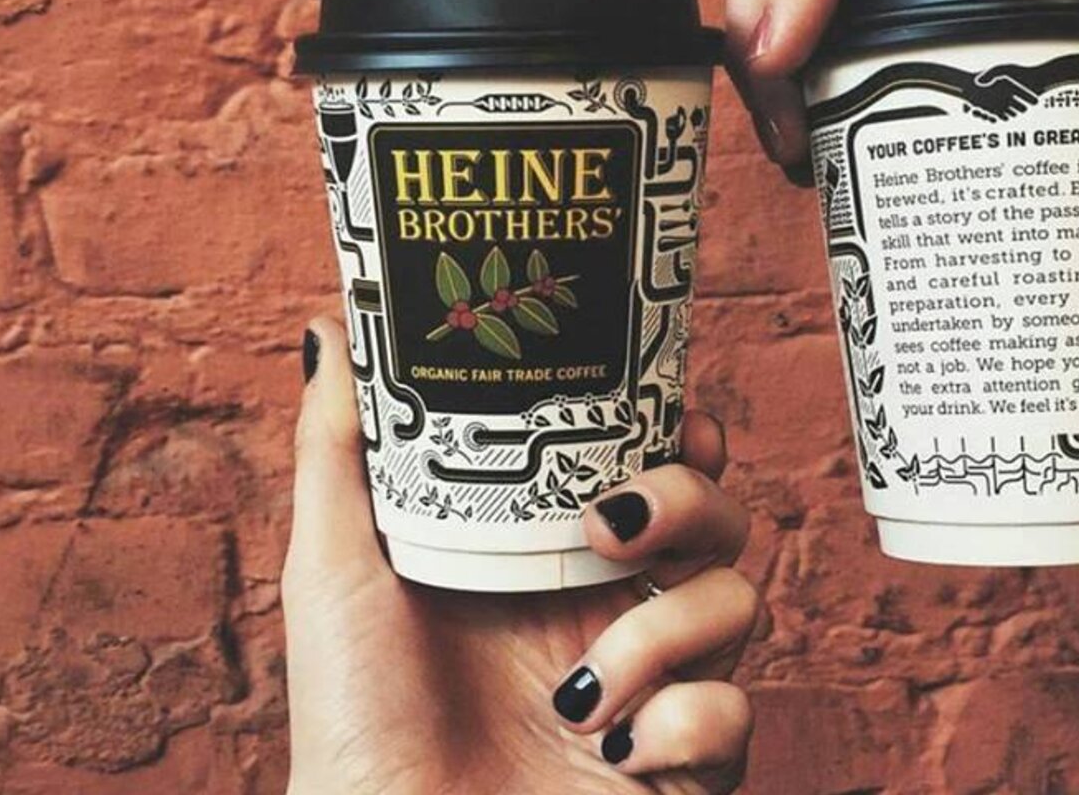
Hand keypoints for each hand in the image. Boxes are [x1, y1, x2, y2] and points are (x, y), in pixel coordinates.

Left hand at [283, 318, 757, 794]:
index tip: (674, 415)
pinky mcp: (680, 762)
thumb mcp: (340, 568)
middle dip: (690, 502)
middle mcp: (614, 611)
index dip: (679, 434)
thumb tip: (337, 327)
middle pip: (719, 517)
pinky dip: (680, 727)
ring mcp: (654, 687)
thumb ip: (345, 448)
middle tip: (612, 531)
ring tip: (578, 688)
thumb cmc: (353, 719)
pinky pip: (736, 714)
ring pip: (740, 603)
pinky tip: (609, 749)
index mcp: (553, 560)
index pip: (650, 466)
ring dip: (663, 636)